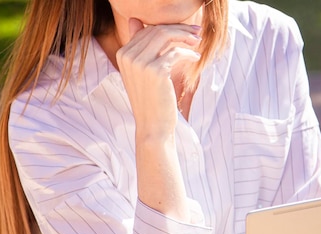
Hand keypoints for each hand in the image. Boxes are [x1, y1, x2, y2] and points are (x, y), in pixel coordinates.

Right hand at [116, 18, 201, 141]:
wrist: (153, 126)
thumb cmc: (152, 100)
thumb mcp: (142, 72)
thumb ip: (140, 47)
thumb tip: (136, 20)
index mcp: (123, 54)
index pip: (147, 30)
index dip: (169, 27)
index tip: (186, 30)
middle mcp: (128, 56)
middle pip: (157, 30)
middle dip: (180, 29)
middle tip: (196, 32)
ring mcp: (140, 63)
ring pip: (166, 36)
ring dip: (185, 36)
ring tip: (197, 41)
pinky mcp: (156, 71)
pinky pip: (176, 52)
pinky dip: (189, 52)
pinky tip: (196, 56)